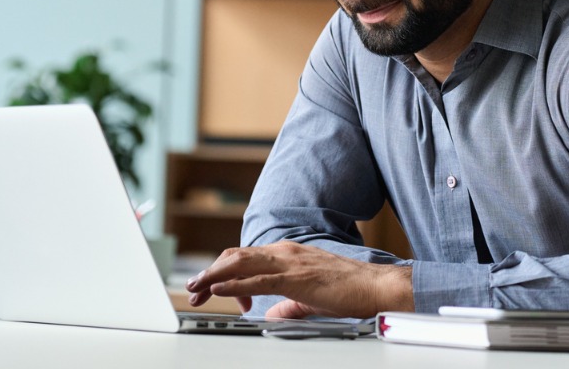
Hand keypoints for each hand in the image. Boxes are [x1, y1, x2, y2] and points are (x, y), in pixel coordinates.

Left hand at [184, 241, 412, 318]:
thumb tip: (272, 315)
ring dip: (215, 276)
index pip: (245, 258)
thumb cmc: (349, 289)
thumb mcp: (309, 298)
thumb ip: (288, 304)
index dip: (223, 273)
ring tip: (197, 287)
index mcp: (288, 254)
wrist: (375, 286)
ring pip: (241, 263)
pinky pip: (258, 279)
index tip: (212, 291)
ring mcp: (290, 262)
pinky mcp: (296, 278)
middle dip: (210, 272)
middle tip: (193, 289)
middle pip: (236, 257)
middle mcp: (285, 252)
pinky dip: (235, 284)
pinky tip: (220, 290)